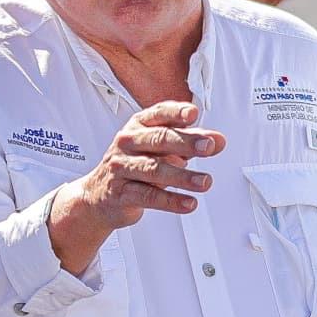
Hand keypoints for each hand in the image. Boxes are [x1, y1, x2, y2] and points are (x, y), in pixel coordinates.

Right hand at [48, 100, 217, 278]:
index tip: (193, 113)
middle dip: (186, 142)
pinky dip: (171, 201)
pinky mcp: (120, 193)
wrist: (98, 195)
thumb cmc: (133, 165)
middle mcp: (127, 143)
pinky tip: (188, 203)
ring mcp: (121, 168)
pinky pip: (148, 196)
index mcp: (138, 126)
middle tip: (209, 146)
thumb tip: (218, 140)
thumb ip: (189, 143)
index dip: (176, 113)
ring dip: (183, 176)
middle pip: (158, 139)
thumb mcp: (161, 150)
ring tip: (205, 182)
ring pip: (154, 169)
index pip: (158, 114)